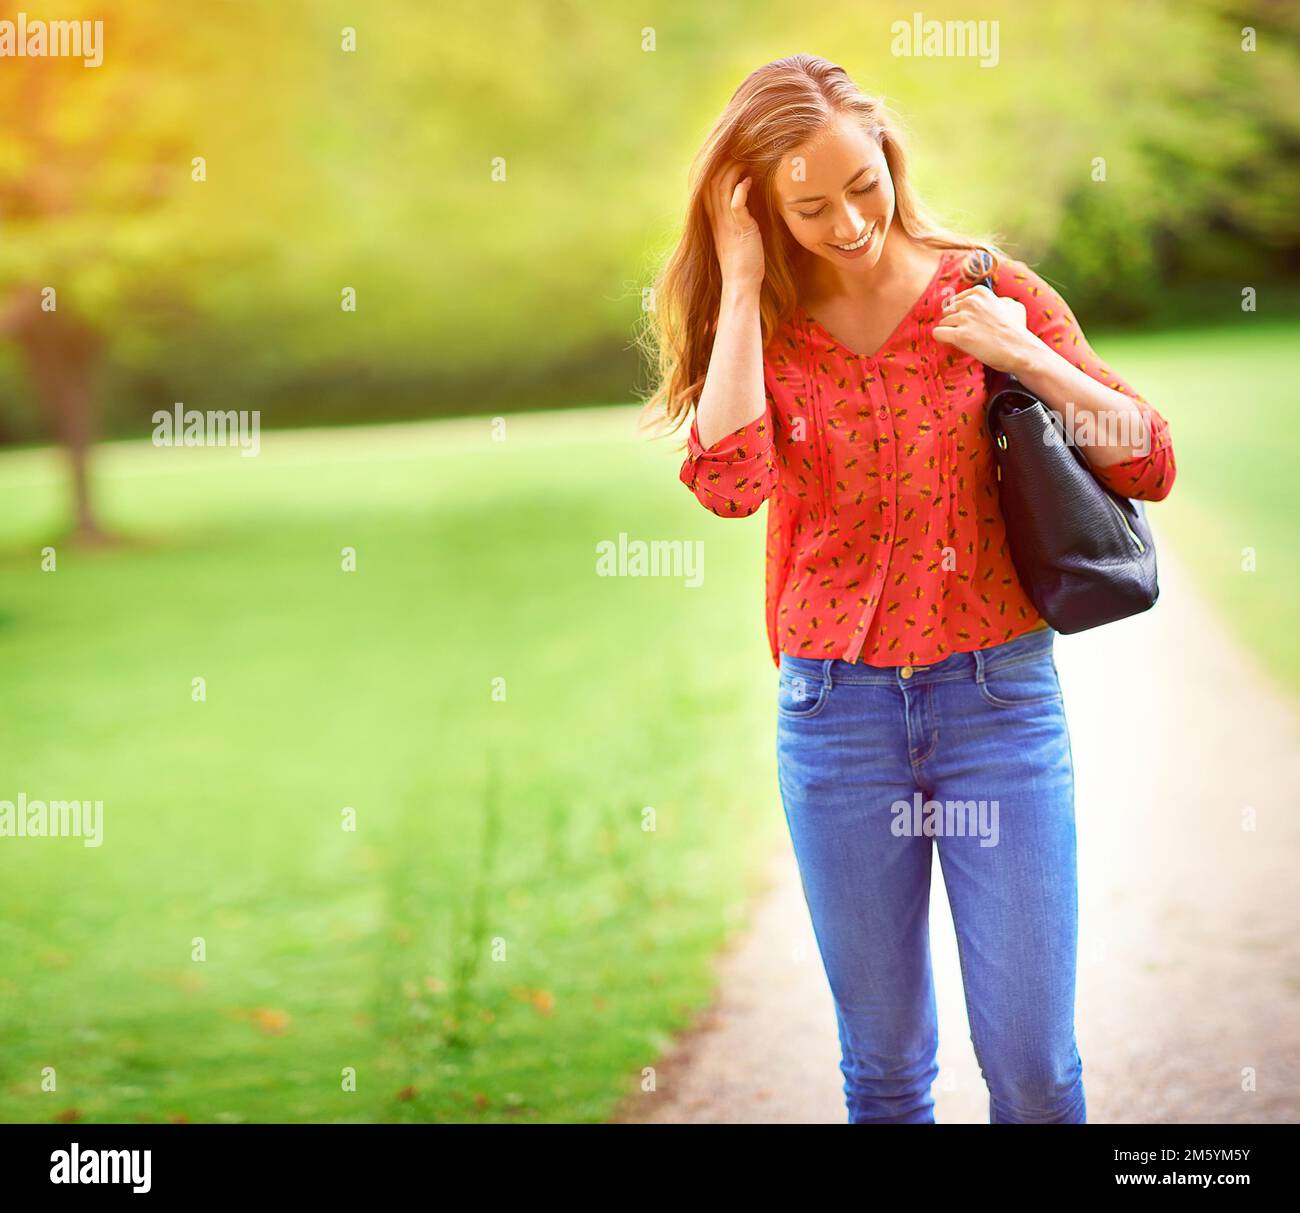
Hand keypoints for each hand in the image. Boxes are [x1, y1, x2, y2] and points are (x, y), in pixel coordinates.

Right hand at [702, 161, 764, 291]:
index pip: (708, 185)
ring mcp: (727, 223)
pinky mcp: (740, 229)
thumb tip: (743, 198)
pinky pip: (736, 204)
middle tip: (740, 154)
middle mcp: (716, 218)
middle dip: (725, 164)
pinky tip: (748, 182)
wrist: (741, 284)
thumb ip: (735, 216)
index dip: (716, 168)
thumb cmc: (742, 260)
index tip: (731, 157)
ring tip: (746, 163)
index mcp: (713, 218)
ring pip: (722, 187)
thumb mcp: (735, 233)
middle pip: (712, 181)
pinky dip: (741, 190)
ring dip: (734, 172)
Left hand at [932, 284, 1036, 372]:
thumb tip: (988, 302)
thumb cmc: (1017, 330)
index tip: (972, 323)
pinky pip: (937, 333)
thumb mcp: (1011, 305)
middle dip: (955, 323)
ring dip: (951, 333)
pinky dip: (943, 340)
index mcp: (980, 292)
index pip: (957, 300)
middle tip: (969, 333)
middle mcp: (971, 302)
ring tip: (967, 340)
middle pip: (948, 311)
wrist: (1020, 350)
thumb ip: (995, 300)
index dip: (962, 314)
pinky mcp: (960, 336)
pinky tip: (954, 344)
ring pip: (943, 323)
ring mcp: (964, 318)